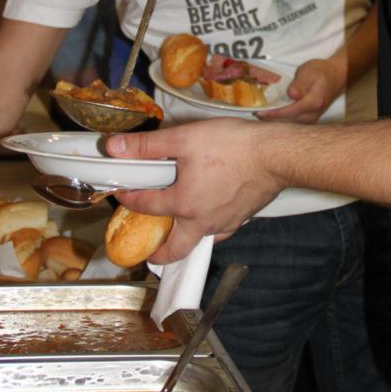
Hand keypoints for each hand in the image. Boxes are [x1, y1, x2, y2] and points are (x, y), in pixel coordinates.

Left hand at [105, 119, 283, 261]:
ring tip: (180, 227)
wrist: (277, 154)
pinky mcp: (243, 217)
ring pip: (199, 240)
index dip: (129, 198)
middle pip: (175, 250)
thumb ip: (147, 146)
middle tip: (150, 249)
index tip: (122, 193)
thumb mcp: (185, 138)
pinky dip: (210, 228)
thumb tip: (113, 147)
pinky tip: (212, 213)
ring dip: (186, 238)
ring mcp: (225, 223)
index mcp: (183, 204)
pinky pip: (221, 230)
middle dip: (159, 253)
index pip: (146, 206)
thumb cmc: (233, 146)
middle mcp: (202, 222)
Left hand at [257, 58, 343, 124]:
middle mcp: (313, 115)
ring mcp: (312, 119)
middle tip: (254, 114)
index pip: (290, 112)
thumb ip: (300, 83)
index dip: (273, 114)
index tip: (258, 112)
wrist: (335, 76)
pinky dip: (281, 120)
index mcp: (313, 102)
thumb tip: (291, 95)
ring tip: (259, 115)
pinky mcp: (308, 119)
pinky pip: (293, 123)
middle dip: (271, 120)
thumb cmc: (321, 71)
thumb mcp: (310, 71)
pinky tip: (270, 116)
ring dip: (275, 122)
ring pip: (290, 125)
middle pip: (288, 122)